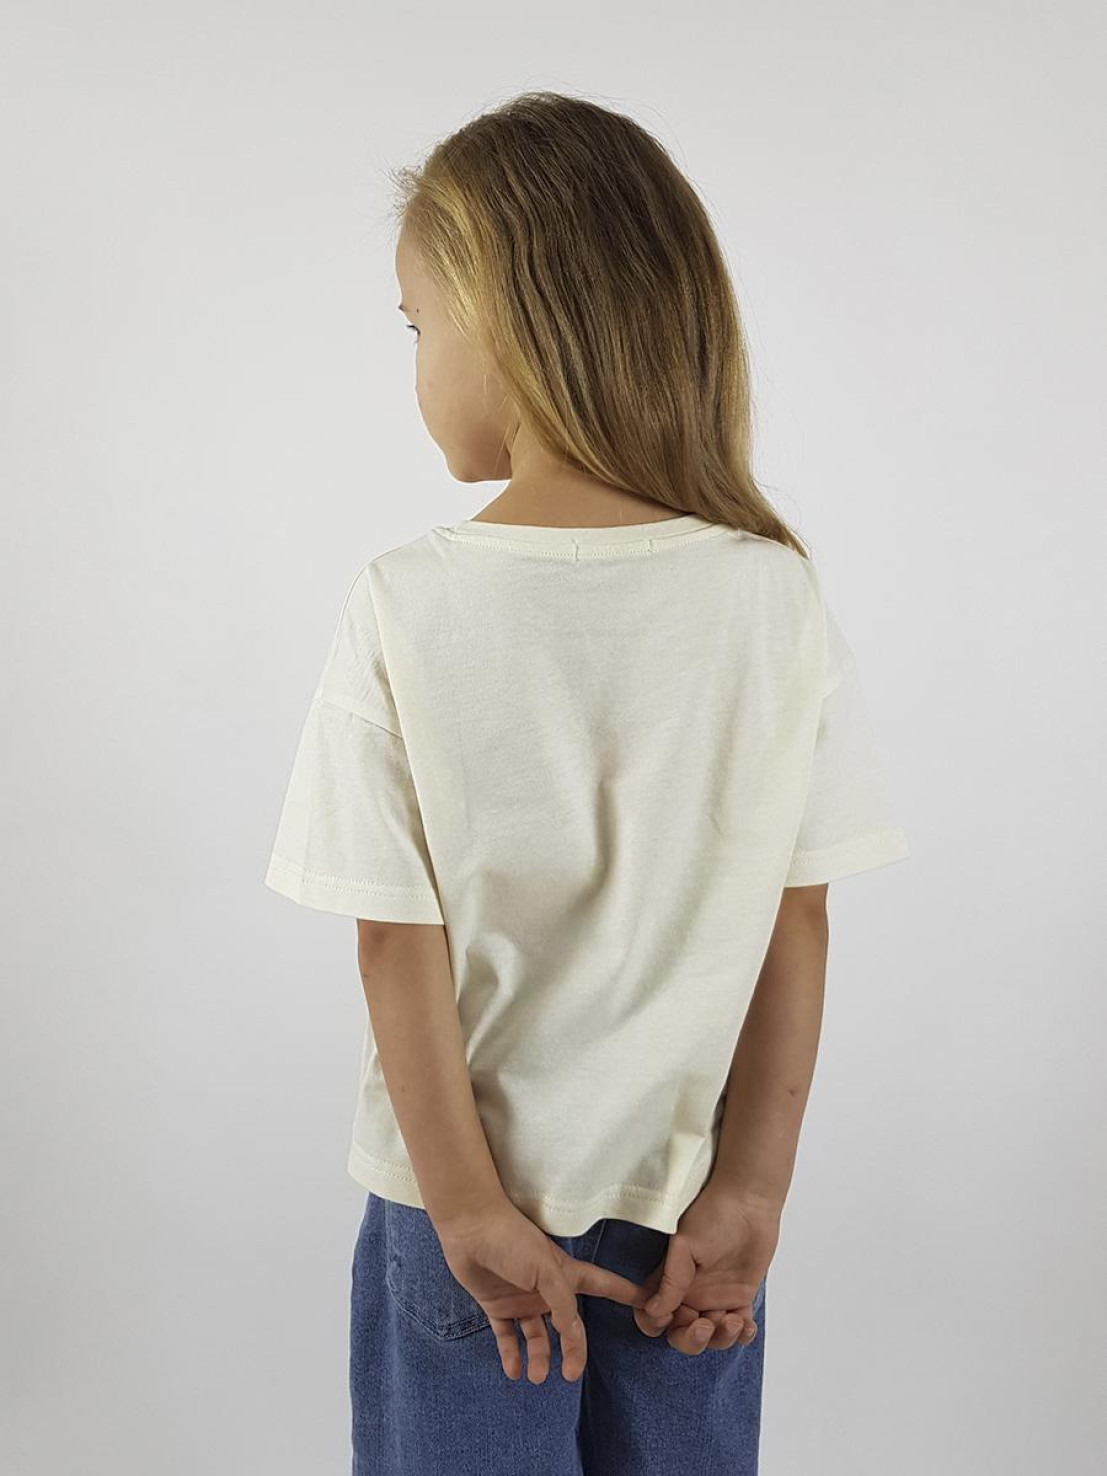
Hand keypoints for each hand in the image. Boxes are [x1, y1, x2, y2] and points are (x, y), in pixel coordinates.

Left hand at [436, 1196, 651, 1383]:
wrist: (470, 1228)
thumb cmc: (512, 1240)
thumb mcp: (545, 1267)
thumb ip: (561, 1301)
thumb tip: (573, 1332)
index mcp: (564, 1274)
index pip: (602, 1286)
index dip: (624, 1294)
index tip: (647, 1303)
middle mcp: (546, 1290)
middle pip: (569, 1326)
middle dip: (574, 1350)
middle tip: (571, 1374)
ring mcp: (521, 1299)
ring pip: (538, 1337)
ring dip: (540, 1358)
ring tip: (536, 1376)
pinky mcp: (496, 1306)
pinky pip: (507, 1337)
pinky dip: (510, 1355)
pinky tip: (513, 1370)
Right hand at [634, 1181, 779, 1353]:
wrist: (749, 1201)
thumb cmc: (712, 1213)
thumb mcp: (684, 1244)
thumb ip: (671, 1278)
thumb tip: (653, 1310)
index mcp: (670, 1281)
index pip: (653, 1314)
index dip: (656, 1324)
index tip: (668, 1319)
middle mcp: (690, 1294)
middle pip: (682, 1334)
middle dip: (691, 1339)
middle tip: (703, 1325)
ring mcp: (716, 1298)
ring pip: (712, 1337)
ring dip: (720, 1339)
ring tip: (732, 1320)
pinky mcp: (741, 1297)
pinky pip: (739, 1329)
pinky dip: (742, 1335)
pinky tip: (745, 1324)